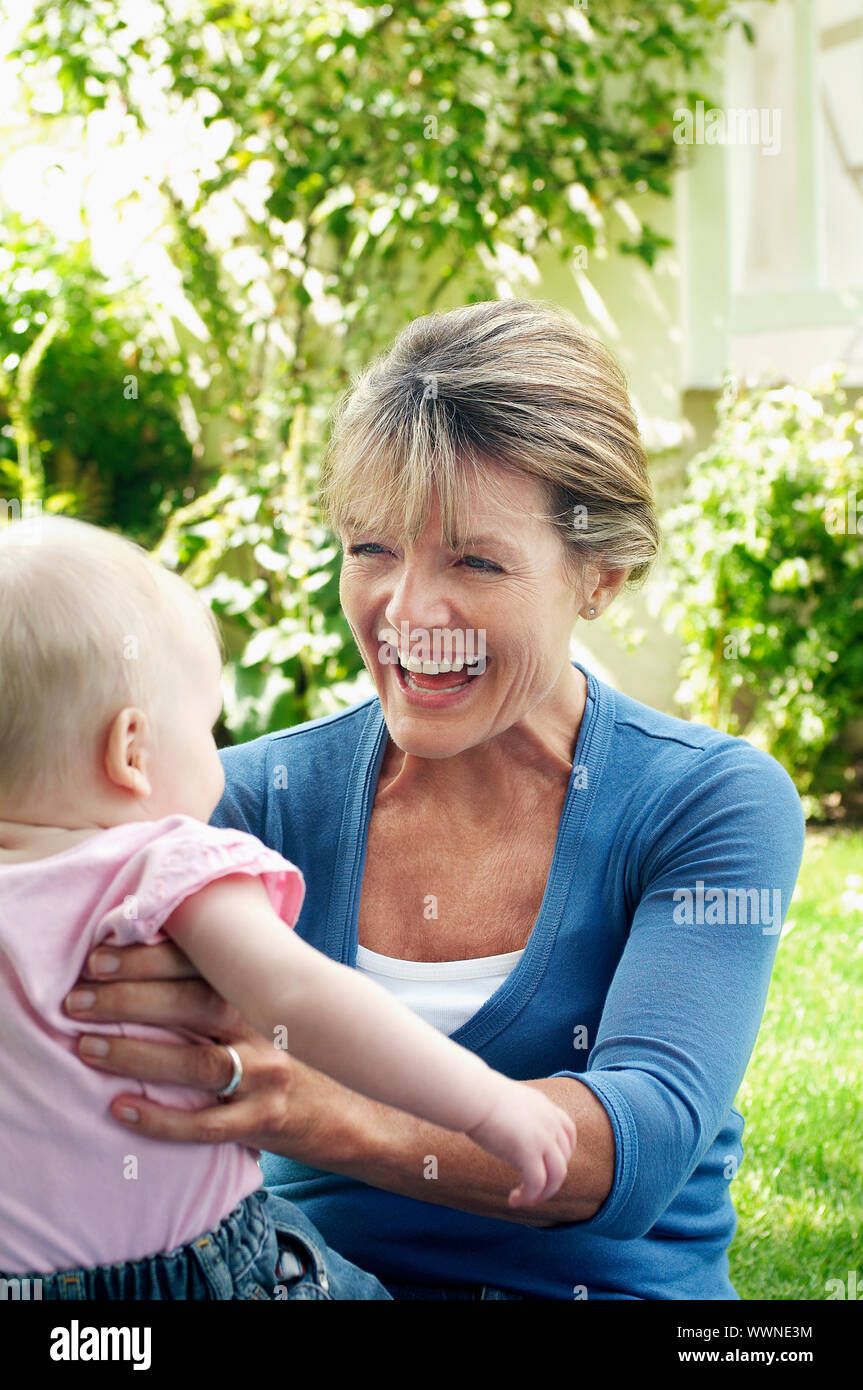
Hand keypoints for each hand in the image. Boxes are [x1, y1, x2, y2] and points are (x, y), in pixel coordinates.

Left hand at [64, 940, 344, 1160]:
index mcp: (264, 988)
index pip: (201, 963)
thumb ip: (235, 976)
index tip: (96, 956)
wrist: (359, 1108)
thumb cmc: (302, 1047)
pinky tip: (119, 1110)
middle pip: (191, 1004)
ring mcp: (269, 1074)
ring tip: (84, 1047)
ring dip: (134, 1053)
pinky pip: (206, 1124)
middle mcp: (267, 1024)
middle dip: (126, 998)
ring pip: (195, 1062)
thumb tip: (165, 941)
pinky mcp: (266, 1121)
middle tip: (74, 1001)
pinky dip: (160, 1119)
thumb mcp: (279, 1000)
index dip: (146, 956)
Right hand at [465, 1080, 576, 1208]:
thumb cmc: (480, 1099)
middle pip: (564, 1158)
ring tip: (526, 1200)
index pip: (568, 1133)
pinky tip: (513, 1200)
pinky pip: (537, 1183)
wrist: (472, 1096)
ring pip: (557, 1175)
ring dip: (544, 1193)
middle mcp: (550, 1122)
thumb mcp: (511, 1105)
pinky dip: (528, 1196)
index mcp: (545, 1107)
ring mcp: (542, 1137)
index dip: (563, 1154)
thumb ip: (520, 1120)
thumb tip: (515, 1140)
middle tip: (532, 1191)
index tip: (548, 1166)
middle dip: (552, 1179)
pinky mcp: (529, 1152)